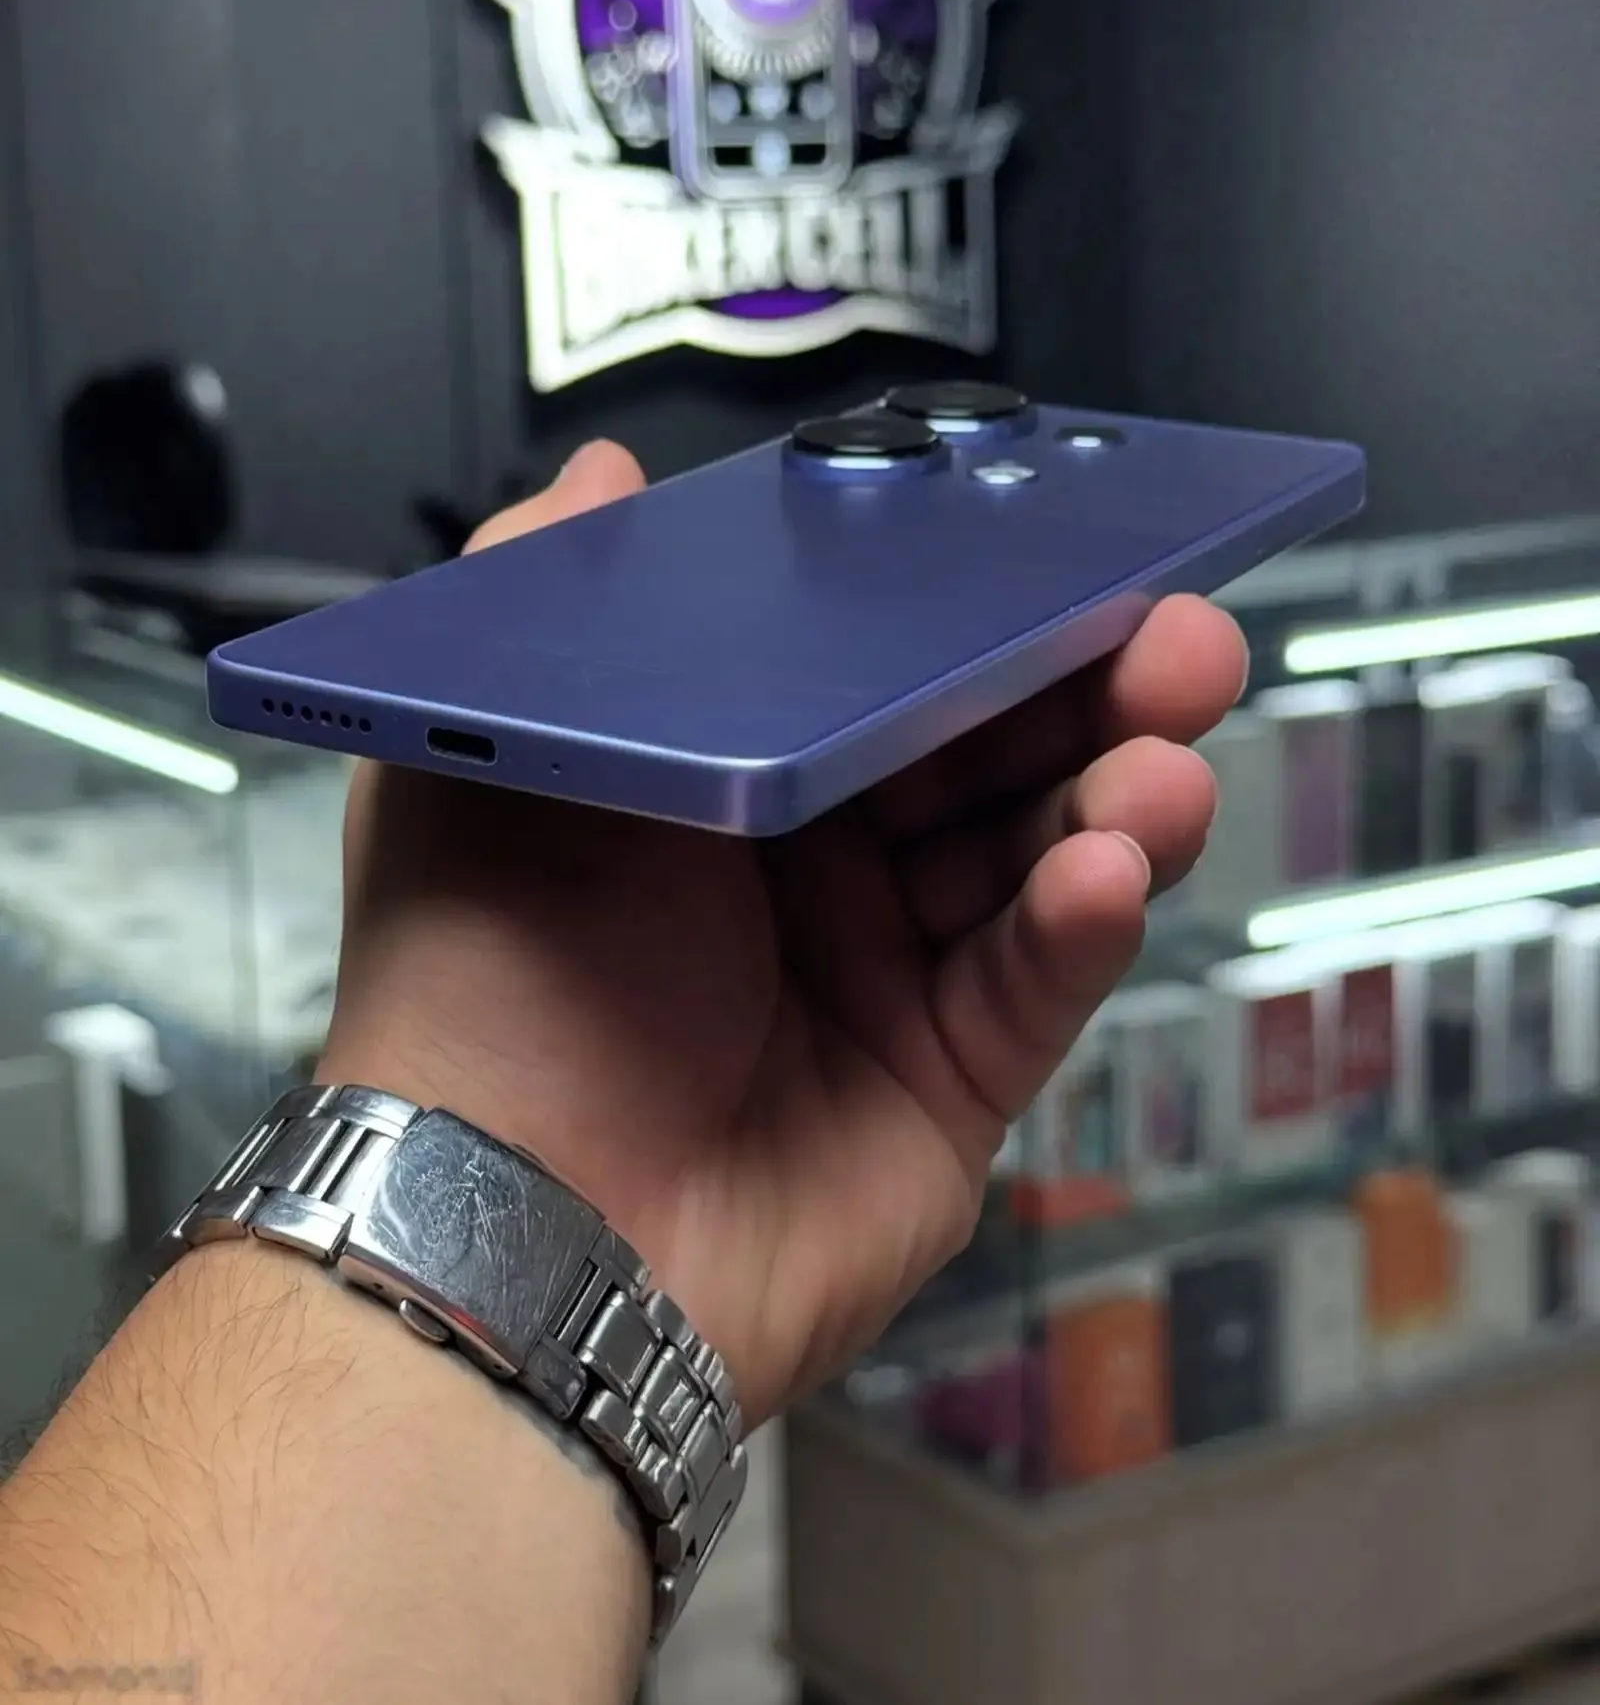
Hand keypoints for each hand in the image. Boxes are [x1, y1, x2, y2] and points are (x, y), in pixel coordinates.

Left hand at [322, 439, 1246, 1428]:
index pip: (874, 670)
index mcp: (720, 778)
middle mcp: (808, 867)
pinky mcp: (944, 1083)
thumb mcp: (485, 758)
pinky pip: (1031, 983)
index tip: (1059, 551)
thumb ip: (545, 599)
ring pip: (1029, 859)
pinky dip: (1076, 924)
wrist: (514, 1238)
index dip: (967, 613)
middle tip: (1179, 639)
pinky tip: (1100, 874)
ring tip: (1162, 761)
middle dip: (1084, 689)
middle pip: (979, 754)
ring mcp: (882, 976)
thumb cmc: (485, 983)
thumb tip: (602, 478)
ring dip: (1109, 799)